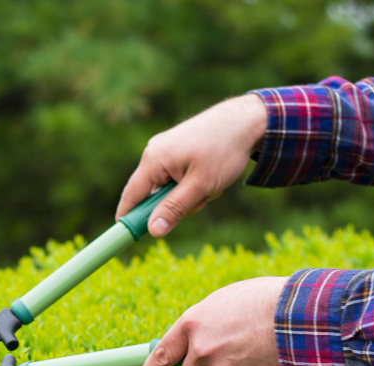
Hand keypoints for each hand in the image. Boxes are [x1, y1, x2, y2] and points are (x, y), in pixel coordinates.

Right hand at [116, 94, 266, 236]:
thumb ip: (174, 208)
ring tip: (212, 184)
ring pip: (170, 188)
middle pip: (154, 195)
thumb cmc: (223, 150)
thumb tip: (153, 230)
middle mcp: (155, 154)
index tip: (127, 237)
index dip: (128, 218)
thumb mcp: (200, 185)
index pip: (131, 196)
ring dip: (191, 194)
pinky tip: (211, 176)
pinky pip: (178, 178)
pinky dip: (194, 183)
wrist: (246, 120)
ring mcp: (166, 151)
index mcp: (153, 160)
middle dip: (177, 203)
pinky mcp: (178, 150)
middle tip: (201, 199)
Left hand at [142, 276, 286, 365]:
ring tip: (254, 343)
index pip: (160, 354)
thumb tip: (197, 335)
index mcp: (192, 323)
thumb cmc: (264, 299)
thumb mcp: (225, 301)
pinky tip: (267, 351)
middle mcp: (202, 349)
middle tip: (213, 361)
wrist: (300, 313)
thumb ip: (205, 322)